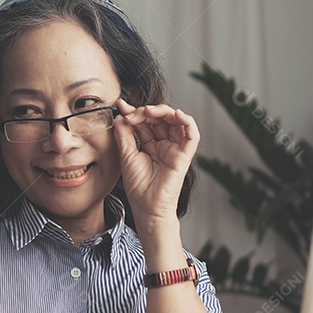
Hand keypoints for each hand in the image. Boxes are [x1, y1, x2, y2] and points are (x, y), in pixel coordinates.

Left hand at [112, 98, 199, 227]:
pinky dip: (187, 121)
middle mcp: (164, 144)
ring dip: (163, 111)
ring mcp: (175, 148)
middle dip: (145, 111)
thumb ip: (124, 135)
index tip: (121, 106)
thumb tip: (120, 115)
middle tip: (131, 113)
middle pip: (159, 118)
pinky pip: (192, 135)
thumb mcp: (126, 155)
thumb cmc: (138, 186)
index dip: (134, 112)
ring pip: (175, 121)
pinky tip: (176, 114)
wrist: (146, 206)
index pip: (145, 122)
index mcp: (150, 144)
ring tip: (147, 111)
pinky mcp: (185, 155)